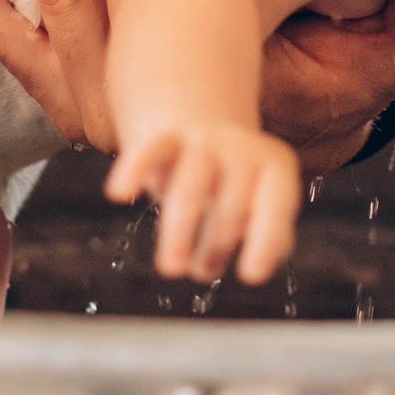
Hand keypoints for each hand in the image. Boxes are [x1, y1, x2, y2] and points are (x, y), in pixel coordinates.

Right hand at [107, 118, 302, 281]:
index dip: (265, 239)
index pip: (276, 204)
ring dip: (181, 230)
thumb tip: (258, 266)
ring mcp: (204, 140)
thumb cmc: (235, 179)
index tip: (252, 275)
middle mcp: (243, 148)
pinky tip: (118, 193)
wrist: (201, 118)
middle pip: (231, 203)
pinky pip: (151, 150)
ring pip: (191, 187)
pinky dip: (135, 168)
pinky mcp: (167, 136)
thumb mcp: (260, 202)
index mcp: (275, 166)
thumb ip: (269, 236)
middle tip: (201, 272)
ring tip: (172, 268)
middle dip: (218, 243)